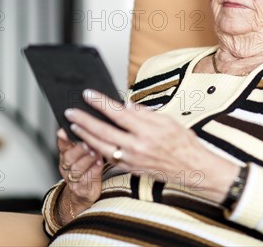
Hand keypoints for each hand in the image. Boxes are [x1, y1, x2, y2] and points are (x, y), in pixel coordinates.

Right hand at [55, 128, 102, 223]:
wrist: (85, 192)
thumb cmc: (88, 166)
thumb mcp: (83, 152)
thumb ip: (84, 139)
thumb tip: (92, 122)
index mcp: (65, 154)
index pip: (62, 144)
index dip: (63, 138)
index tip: (65, 131)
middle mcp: (66, 166)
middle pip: (69, 156)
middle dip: (79, 148)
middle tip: (87, 142)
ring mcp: (73, 178)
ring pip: (77, 168)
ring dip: (87, 158)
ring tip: (95, 151)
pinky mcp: (82, 188)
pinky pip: (87, 179)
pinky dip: (93, 170)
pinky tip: (99, 163)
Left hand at [65, 89, 238, 203]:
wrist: (192, 168)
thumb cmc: (183, 142)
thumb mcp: (167, 120)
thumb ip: (143, 113)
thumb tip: (124, 105)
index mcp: (147, 130)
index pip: (118, 113)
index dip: (100, 103)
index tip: (87, 94)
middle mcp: (137, 146)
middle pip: (103, 131)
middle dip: (84, 120)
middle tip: (70, 111)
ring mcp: (132, 160)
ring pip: (101, 147)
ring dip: (85, 135)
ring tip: (74, 125)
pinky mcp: (131, 168)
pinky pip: (108, 158)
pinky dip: (96, 149)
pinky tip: (89, 141)